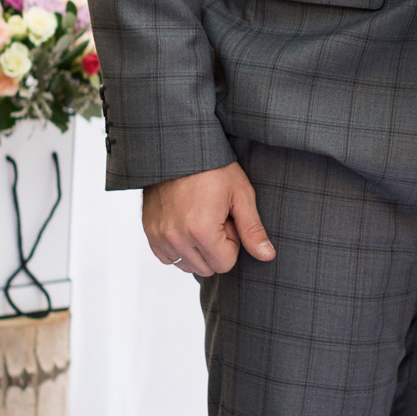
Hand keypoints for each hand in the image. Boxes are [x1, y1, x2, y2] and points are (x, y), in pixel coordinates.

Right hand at [142, 162, 275, 275]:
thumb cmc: (213, 167)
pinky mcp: (149, 231)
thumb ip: (253, 230)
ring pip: (187, 264)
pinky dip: (179, 247)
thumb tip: (267, 256)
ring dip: (197, 249)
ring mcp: (159, 235)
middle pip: (206, 268)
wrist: (179, 147)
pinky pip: (167, 257)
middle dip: (215, 248)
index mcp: (201, 230)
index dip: (232, 243)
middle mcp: (176, 237)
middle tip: (215, 218)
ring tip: (199, 218)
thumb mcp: (240, 195)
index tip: (228, 219)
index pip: (225, 264)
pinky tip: (185, 223)